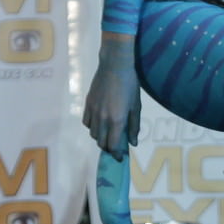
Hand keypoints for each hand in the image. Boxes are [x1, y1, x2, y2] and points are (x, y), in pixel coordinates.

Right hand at [84, 32, 140, 159]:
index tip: (120, 158)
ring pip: (93, 134)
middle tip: (115, 148)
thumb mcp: (136, 106)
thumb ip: (134, 126)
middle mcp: (103, 118)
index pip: (113, 145)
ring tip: (109, 135)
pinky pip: (87, 123)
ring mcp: (93, 111)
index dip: (116, 154)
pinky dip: (93, 127)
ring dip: (101, 138)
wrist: (115, 65)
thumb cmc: (130, 84)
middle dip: (109, 148)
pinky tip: (100, 124)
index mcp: (117, 120)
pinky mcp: (88, 104)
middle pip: (102, 142)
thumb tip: (133, 143)